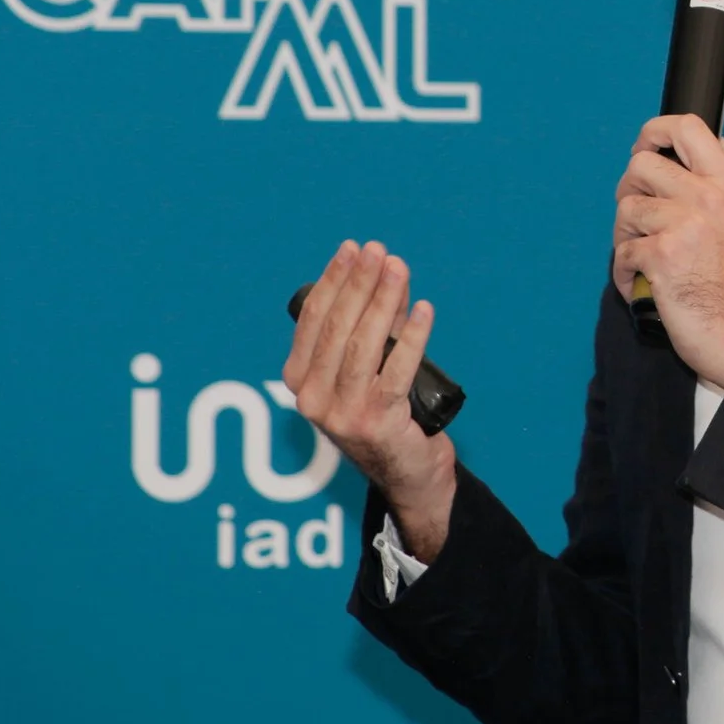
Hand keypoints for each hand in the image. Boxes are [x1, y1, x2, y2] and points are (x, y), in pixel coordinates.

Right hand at [283, 239, 456, 559]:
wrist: (409, 474)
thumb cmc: (388, 414)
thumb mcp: (370, 367)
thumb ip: (377, 326)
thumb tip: (388, 274)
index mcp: (299, 382)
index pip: (312, 321)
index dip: (333, 281)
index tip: (352, 249)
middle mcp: (312, 399)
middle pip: (336, 328)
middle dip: (358, 284)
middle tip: (378, 251)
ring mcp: (343, 414)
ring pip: (362, 346)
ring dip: (383, 301)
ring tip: (398, 269)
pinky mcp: (377, 422)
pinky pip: (396, 371)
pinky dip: (413, 337)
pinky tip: (424, 310)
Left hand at [613, 114, 723, 388]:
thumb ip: (717, 189)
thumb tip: (705, 152)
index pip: (688, 128)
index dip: (655, 131)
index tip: (645, 147)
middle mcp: (707, 197)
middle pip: (641, 165)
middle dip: (630, 191)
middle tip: (639, 219)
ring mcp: (683, 224)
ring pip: (626, 208)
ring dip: (625, 236)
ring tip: (642, 258)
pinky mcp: (661, 254)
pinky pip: (621, 250)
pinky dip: (623, 271)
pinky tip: (640, 284)